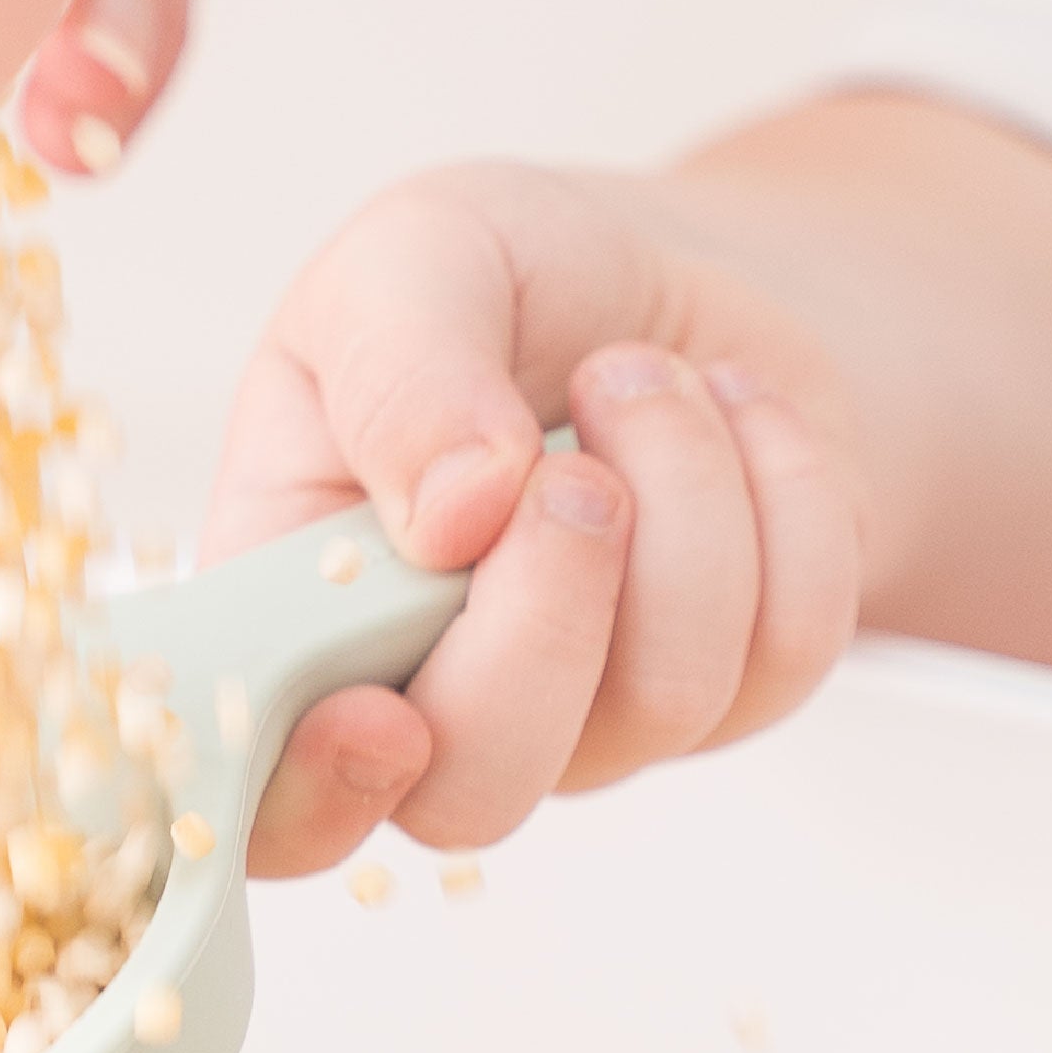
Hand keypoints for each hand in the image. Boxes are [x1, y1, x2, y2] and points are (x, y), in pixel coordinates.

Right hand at [206, 167, 867, 877]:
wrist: (673, 274)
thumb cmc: (506, 278)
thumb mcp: (416, 251)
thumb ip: (399, 364)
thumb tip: (450, 516)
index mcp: (296, 608)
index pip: (265, 801)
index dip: (313, 799)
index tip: (380, 714)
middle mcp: (427, 696)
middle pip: (473, 793)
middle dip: (544, 617)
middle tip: (572, 465)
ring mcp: (587, 720)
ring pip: (660, 705)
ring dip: (681, 498)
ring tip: (640, 378)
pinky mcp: (732, 693)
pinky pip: (786, 649)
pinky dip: (783, 494)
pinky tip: (730, 412)